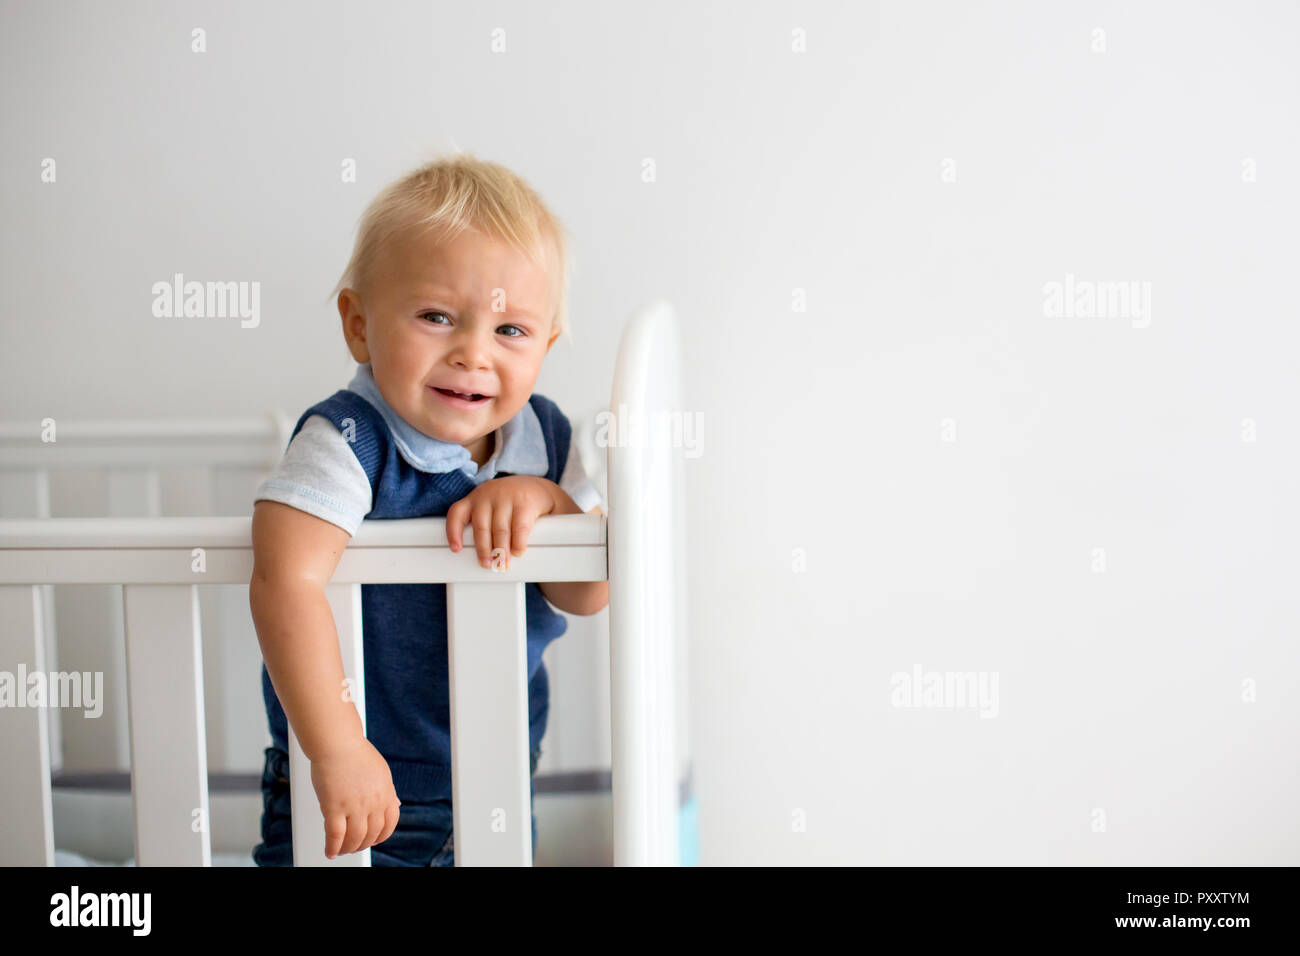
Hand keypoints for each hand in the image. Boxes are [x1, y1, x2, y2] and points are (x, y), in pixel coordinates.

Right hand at [308, 736, 401, 859]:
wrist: (337, 742)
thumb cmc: (354, 752)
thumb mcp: (380, 771)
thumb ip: (387, 790)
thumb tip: (396, 804)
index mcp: (386, 793)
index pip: (390, 823)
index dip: (382, 835)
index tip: (375, 840)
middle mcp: (373, 802)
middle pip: (372, 834)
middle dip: (363, 844)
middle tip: (354, 846)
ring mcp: (354, 806)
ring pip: (355, 839)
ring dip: (348, 848)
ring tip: (342, 850)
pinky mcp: (334, 807)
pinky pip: (335, 835)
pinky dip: (333, 847)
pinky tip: (330, 851)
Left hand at [445, 476, 560, 570]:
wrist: (537, 488)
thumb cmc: (510, 501)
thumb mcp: (491, 504)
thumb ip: (482, 521)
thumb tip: (481, 554)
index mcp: (475, 499)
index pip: (456, 513)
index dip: (453, 532)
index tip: (456, 549)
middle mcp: (488, 496)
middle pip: (481, 527)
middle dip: (483, 549)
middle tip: (486, 564)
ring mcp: (506, 498)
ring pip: (500, 530)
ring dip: (501, 550)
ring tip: (502, 563)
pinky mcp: (524, 503)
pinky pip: (519, 528)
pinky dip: (518, 543)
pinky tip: (517, 551)